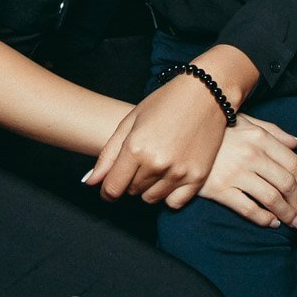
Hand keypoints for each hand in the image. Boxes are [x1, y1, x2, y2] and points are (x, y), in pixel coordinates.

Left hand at [84, 75, 229, 206]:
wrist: (206, 93)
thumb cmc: (165, 102)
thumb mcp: (130, 122)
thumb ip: (108, 155)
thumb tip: (90, 182)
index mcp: (136, 147)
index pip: (112, 188)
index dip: (107, 190)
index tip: (109, 186)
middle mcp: (157, 163)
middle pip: (131, 191)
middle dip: (130, 180)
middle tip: (141, 158)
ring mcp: (179, 172)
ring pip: (151, 198)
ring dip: (148, 186)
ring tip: (156, 163)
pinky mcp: (198, 177)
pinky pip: (174, 203)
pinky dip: (169, 194)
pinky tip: (170, 175)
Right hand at [197, 115, 296, 227]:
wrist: (182, 140)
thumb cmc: (218, 132)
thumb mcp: (246, 122)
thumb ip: (273, 132)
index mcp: (259, 137)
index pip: (293, 163)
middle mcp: (250, 155)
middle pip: (286, 183)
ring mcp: (235, 173)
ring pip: (272, 199)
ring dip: (288, 214)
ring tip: (294, 223)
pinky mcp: (220, 189)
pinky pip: (249, 209)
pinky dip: (265, 219)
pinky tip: (273, 223)